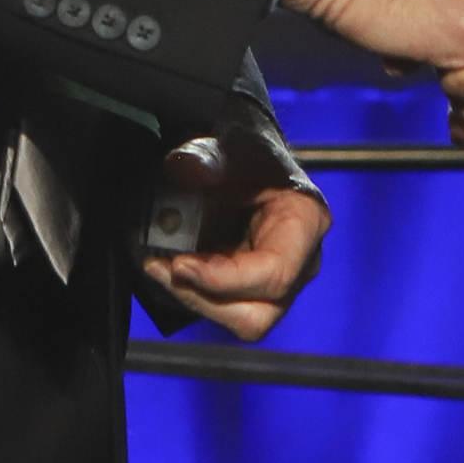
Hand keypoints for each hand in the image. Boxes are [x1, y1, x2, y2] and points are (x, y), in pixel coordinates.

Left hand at [143, 131, 326, 341]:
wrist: (242, 157)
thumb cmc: (247, 150)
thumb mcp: (230, 145)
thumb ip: (207, 157)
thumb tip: (183, 168)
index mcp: (306, 221)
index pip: (274, 273)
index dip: (223, 279)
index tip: (180, 264)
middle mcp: (300, 262)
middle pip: (257, 313)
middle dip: (203, 296)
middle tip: (164, 267)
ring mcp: (276, 280)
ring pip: (236, 317)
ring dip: (191, 295)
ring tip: (157, 264)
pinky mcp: (250, 288)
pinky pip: (221, 306)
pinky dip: (189, 289)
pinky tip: (164, 263)